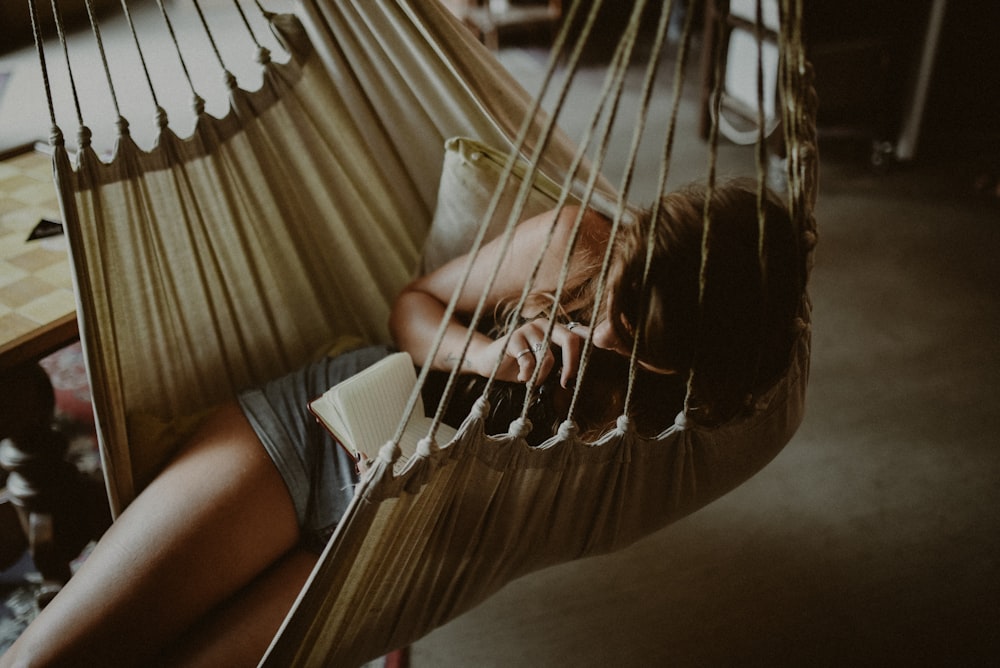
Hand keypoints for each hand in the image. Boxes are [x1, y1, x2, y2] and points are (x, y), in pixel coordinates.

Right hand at [472, 320, 586, 387]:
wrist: (489, 362)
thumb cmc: (521, 365)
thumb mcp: (546, 365)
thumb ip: (562, 364)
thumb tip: (583, 378)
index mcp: (557, 329)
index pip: (580, 336)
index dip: (587, 353)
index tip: (585, 374)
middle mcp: (546, 324)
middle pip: (570, 340)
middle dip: (572, 365)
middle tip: (567, 384)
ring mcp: (529, 328)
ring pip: (548, 357)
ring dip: (541, 376)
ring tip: (532, 381)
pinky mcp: (514, 337)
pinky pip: (529, 362)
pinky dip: (527, 376)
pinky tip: (521, 377)